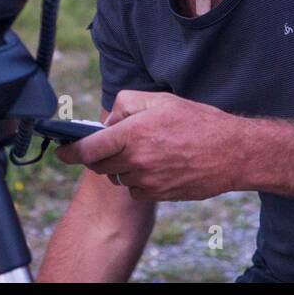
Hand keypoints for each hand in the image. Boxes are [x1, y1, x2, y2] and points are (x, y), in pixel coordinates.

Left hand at [55, 91, 246, 200]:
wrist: (232, 153)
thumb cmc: (198, 121)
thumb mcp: (160, 99)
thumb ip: (126, 103)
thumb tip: (107, 121)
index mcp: (133, 133)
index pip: (88, 149)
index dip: (70, 151)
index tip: (61, 151)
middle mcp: (136, 160)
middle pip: (100, 165)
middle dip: (100, 154)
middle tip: (115, 143)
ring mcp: (148, 181)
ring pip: (118, 177)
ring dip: (122, 166)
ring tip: (146, 151)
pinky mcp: (159, 194)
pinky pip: (135, 190)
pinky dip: (139, 180)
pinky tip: (158, 166)